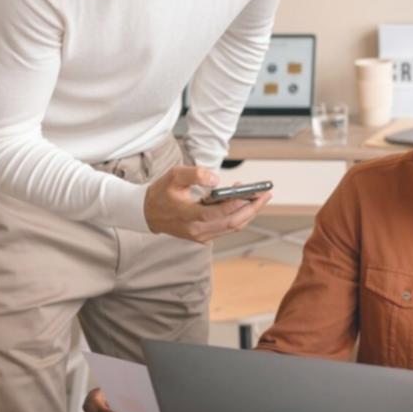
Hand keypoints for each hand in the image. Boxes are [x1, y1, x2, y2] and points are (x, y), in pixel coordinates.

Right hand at [143, 166, 270, 242]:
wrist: (147, 213)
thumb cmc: (161, 193)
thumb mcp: (173, 176)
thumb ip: (195, 174)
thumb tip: (216, 179)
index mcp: (187, 216)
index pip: (217, 213)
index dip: (236, 204)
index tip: (252, 193)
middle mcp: (196, 230)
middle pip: (232, 223)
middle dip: (252, 209)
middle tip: (266, 194)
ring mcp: (201, 236)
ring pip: (232, 227)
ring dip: (248, 213)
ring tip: (260, 197)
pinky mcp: (203, 237)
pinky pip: (226, 228)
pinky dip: (238, 216)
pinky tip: (243, 201)